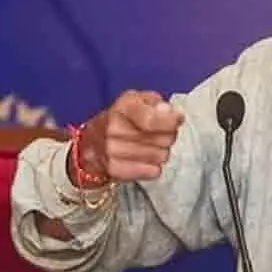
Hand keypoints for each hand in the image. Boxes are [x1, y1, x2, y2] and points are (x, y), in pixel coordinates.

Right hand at [69, 90, 184, 185]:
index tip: (178, 119)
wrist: (92, 143)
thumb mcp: (138, 100)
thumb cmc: (122, 118)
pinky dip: (154, 166)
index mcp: (123, 107)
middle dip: (169, 135)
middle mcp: (114, 129)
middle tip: (160, 134)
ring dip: (162, 151)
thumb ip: (156, 103)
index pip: (152, 120)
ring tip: (151, 146)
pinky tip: (145, 159)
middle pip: (163, 139)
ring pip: (161, 156)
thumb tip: (168, 111)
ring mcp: (113, 151)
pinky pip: (153, 171)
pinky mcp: (116, 170)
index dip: (170, 121)